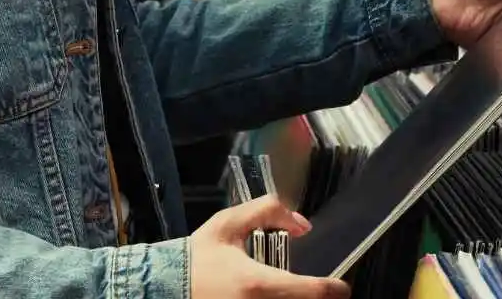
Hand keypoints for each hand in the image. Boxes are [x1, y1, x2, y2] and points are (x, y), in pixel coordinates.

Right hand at [188, 195, 348, 298]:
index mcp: (259, 284)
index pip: (313, 292)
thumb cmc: (197, 257)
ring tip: (301, 292)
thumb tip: (302, 224)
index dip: (334, 289)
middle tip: (323, 291)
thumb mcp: (228, 224)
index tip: (341, 286)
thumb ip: (267, 211)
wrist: (161, 287)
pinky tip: (277, 297)